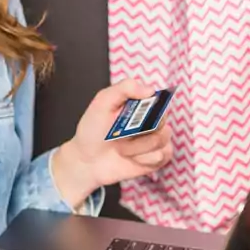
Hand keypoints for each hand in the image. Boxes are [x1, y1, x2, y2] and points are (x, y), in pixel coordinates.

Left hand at [51, 78, 173, 208]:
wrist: (87, 160)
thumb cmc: (93, 131)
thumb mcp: (102, 102)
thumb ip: (124, 88)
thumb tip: (150, 90)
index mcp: (141, 104)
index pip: (159, 97)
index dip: (151, 105)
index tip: (136, 112)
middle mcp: (151, 120)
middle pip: (162, 118)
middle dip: (140, 128)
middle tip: (122, 132)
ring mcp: (155, 139)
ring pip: (161, 138)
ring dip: (138, 146)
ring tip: (122, 148)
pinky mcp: (156, 158)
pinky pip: (162, 155)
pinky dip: (144, 159)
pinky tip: (131, 158)